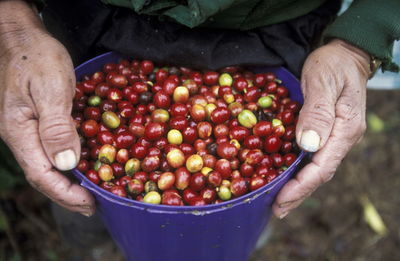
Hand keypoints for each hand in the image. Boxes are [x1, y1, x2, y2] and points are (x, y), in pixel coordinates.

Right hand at [0, 1, 93, 215]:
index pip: (42, 174)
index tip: (89, 204)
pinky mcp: (38, 122)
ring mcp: (28, 130)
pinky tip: (82, 167)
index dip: (66, 193)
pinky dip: (69, 164)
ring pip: (47, 165)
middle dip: (68, 195)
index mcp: (20, 132)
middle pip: (43, 175)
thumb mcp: (50, 90)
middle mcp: (21, 136)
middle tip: (92, 207)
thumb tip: (67, 164)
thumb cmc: (37, 59)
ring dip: (68, 183)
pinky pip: (52, 150)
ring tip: (89, 195)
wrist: (25, 39)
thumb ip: (57, 127)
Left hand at [273, 39, 370, 217]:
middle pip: (320, 173)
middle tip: (277, 210)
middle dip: (298, 194)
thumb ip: (317, 113)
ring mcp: (335, 136)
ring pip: (316, 168)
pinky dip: (299, 171)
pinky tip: (286, 177)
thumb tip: (308, 146)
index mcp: (344, 129)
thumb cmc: (333, 64)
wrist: (345, 53)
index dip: (301, 186)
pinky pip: (313, 157)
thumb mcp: (322, 82)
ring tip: (279, 202)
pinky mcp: (326, 132)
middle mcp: (342, 138)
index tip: (281, 200)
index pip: (322, 166)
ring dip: (298, 187)